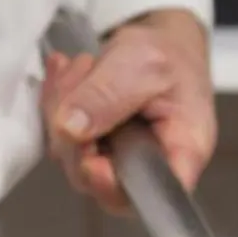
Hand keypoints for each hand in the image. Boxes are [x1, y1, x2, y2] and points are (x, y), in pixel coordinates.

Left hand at [42, 9, 215, 214]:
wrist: (161, 42)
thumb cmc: (170, 56)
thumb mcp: (145, 64)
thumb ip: (110, 94)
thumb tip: (72, 128)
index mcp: (181, 153)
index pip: (147, 194)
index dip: (110, 186)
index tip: (89, 160)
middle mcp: (145, 167)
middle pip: (92, 177)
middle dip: (76, 126)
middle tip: (85, 76)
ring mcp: (113, 160)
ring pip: (67, 154)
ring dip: (63, 104)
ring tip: (86, 66)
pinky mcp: (90, 147)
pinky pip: (57, 134)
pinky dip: (56, 99)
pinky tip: (70, 71)